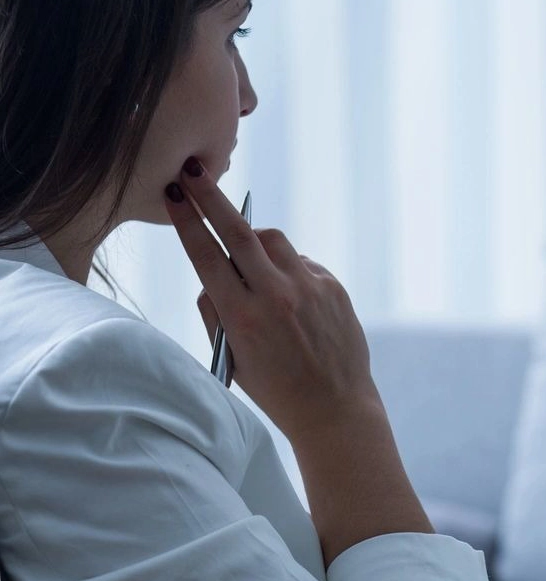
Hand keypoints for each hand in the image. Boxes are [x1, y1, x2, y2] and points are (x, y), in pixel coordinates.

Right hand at [165, 161, 378, 443]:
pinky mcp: (332, 286)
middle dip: (211, 197)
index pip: (207, 256)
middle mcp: (277, 296)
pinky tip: (288, 297)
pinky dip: (286, 268)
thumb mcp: (232, 358)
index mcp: (244, 318)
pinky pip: (300, 261)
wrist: (335, 408)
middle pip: (239, 231)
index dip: (188, 221)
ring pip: (272, 239)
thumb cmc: (276, 390)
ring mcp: (309, 287)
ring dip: (253, 239)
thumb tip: (211, 274)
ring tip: (250, 263)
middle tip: (193, 171)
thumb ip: (215, 314)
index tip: (175, 195)